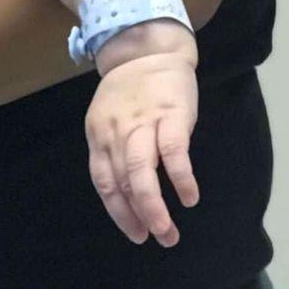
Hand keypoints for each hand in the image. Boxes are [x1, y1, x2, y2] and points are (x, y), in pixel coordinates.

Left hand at [85, 49, 198, 246]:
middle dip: (140, 216)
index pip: (104, 182)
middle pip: (122, 181)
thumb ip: (115, 152)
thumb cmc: (131, 92)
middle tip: (161, 239)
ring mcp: (142, 123)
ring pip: (141, 171)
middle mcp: (116, 131)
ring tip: (169, 231)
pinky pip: (173, 152)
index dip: (119, 213)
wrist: (149, 50)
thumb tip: (129, 196)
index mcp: (99, 134)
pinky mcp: (169, 115)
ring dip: (154, 206)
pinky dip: (180, 179)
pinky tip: (189, 197)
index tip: (137, 234)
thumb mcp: (109, 119)